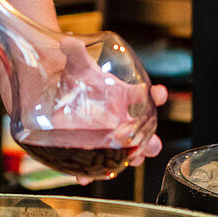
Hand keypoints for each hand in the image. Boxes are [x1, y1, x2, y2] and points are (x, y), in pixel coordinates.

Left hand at [53, 36, 167, 182]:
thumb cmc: (76, 77)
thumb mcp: (76, 65)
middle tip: (152, 143)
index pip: (148, 96)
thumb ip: (74, 52)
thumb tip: (68, 40)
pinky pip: (97, 164)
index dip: (157, 96)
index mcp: (124, 96)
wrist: (58, 92)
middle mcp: (122, 118)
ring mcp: (109, 136)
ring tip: (129, 162)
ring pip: (128, 153)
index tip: (159, 93)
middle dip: (151, 141)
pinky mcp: (92, 148)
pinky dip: (92, 173)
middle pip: (146, 133)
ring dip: (130, 159)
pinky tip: (84, 176)